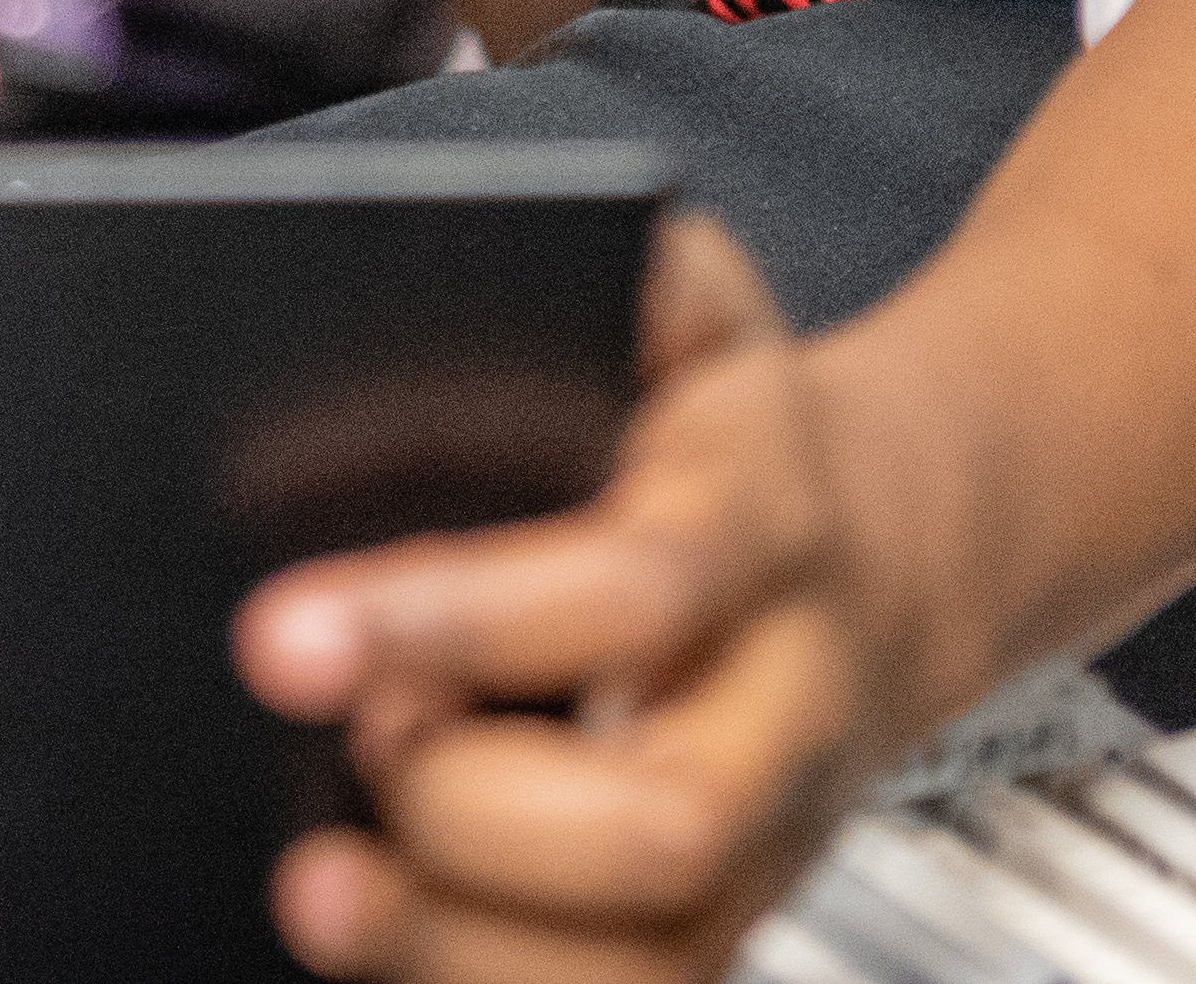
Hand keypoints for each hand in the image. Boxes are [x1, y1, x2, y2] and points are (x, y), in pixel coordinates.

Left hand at [239, 215, 946, 983]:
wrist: (911, 533)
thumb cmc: (741, 427)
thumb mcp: (689, 308)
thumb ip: (604, 280)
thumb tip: (448, 280)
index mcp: (769, 517)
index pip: (632, 586)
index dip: (454, 620)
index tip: (284, 635)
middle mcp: (791, 696)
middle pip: (666, 822)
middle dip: (466, 817)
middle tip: (352, 749)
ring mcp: (777, 831)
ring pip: (655, 957)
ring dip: (465, 951)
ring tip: (331, 884)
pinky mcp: (741, 914)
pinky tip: (390, 943)